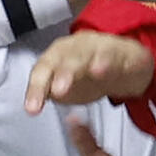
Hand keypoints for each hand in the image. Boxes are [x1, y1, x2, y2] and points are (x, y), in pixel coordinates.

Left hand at [26, 32, 154, 113]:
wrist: (123, 61)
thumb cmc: (87, 73)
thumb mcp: (65, 88)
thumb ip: (49, 94)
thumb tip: (35, 105)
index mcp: (57, 57)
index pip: (42, 71)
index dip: (36, 89)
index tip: (33, 108)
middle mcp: (74, 49)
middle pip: (64, 60)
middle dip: (61, 74)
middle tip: (58, 91)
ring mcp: (96, 48)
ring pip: (85, 55)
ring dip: (79, 67)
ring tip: (73, 81)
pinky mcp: (118, 51)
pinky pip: (111, 55)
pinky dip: (105, 62)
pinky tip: (100, 70)